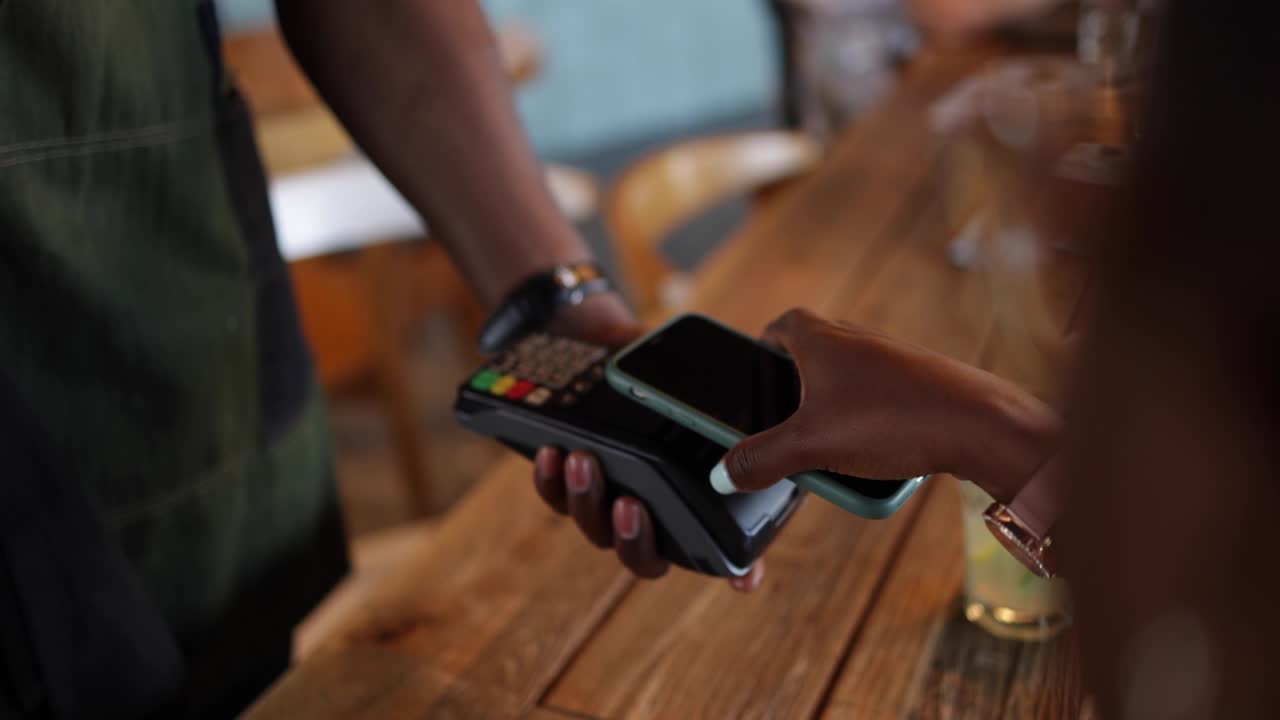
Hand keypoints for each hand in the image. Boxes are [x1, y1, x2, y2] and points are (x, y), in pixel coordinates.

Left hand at [533, 293, 764, 590]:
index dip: (727, 572)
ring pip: (592, 523)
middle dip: (633, 536)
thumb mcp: (712, 414)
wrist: (626, 361)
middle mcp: (641, 523)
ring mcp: (602, 504)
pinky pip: (552, 494)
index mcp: (683, 520)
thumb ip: (742, 445)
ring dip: (585, 500)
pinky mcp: (565, 481)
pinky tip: (553, 451)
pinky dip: (549, 480)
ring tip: (584, 463)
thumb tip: (789, 469)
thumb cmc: (681, 401)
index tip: (737, 576)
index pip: (705, 559)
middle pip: (636, 555)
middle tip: (632, 505)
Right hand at [715, 308, 1059, 502]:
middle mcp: (858, 340)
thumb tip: (723, 473)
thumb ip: (761, 459)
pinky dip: (866, 420)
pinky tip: (870, 456)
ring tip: (824, 447)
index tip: (753, 367)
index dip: (763, 344)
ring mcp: (894, 360)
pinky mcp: (921, 383)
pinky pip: (880, 398)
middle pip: (814, 352)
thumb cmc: (893, 419)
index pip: (781, 324)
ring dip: (831, 406)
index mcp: (822, 340)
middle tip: (782, 420)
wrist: (980, 424)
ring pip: (849, 377)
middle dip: (794, 386)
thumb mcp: (811, 445)